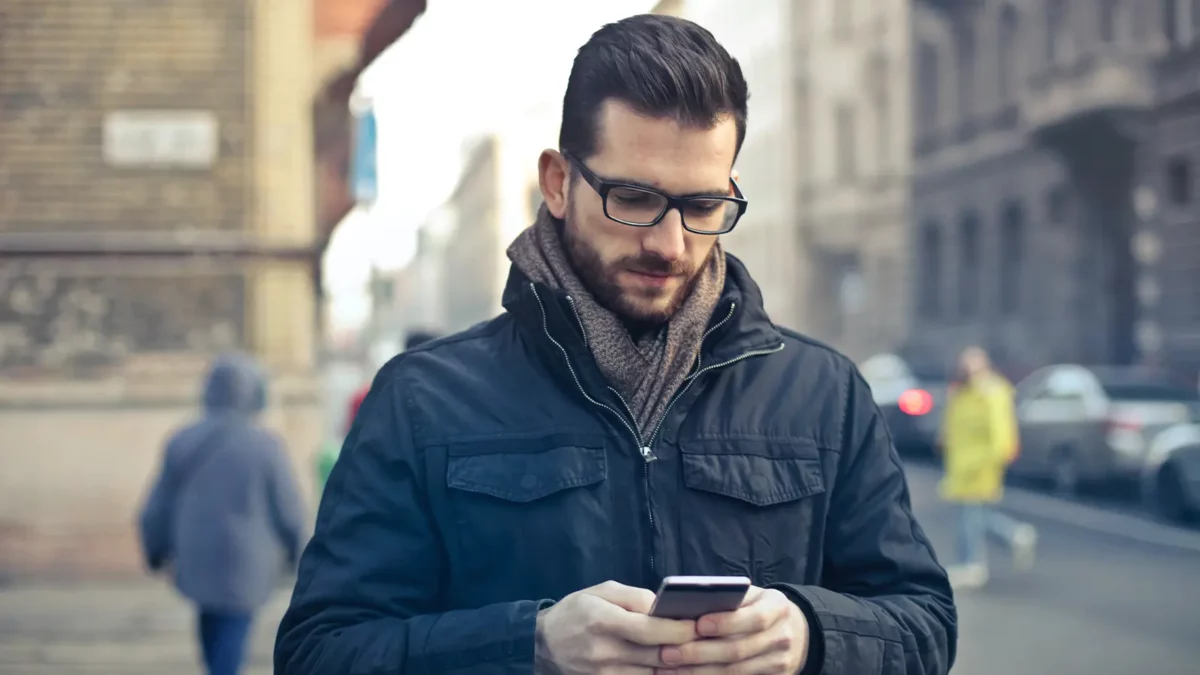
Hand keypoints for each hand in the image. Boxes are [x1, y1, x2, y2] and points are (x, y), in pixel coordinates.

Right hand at [536, 580, 697, 674]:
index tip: (700, 625)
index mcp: (603, 620)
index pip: (649, 630)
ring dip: (678, 666)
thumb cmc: (577, 611)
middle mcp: (604, 651)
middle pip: (657, 655)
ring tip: (698, 654)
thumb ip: (635, 597)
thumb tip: (666, 608)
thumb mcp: (602, 592)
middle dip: (686, 649)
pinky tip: (673, 667)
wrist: (544, 644)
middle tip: (708, 641)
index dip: (679, 629)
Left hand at [656, 586, 808, 674]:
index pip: (753, 618)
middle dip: (699, 653)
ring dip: (698, 672)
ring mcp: (779, 663)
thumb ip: (727, 598)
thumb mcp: (751, 595)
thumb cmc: (759, 607)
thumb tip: (686, 606)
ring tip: (669, 669)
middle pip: (738, 650)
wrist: (795, 631)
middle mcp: (782, 637)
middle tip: (668, 653)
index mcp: (777, 608)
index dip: (725, 623)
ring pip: (735, 672)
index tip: (697, 625)